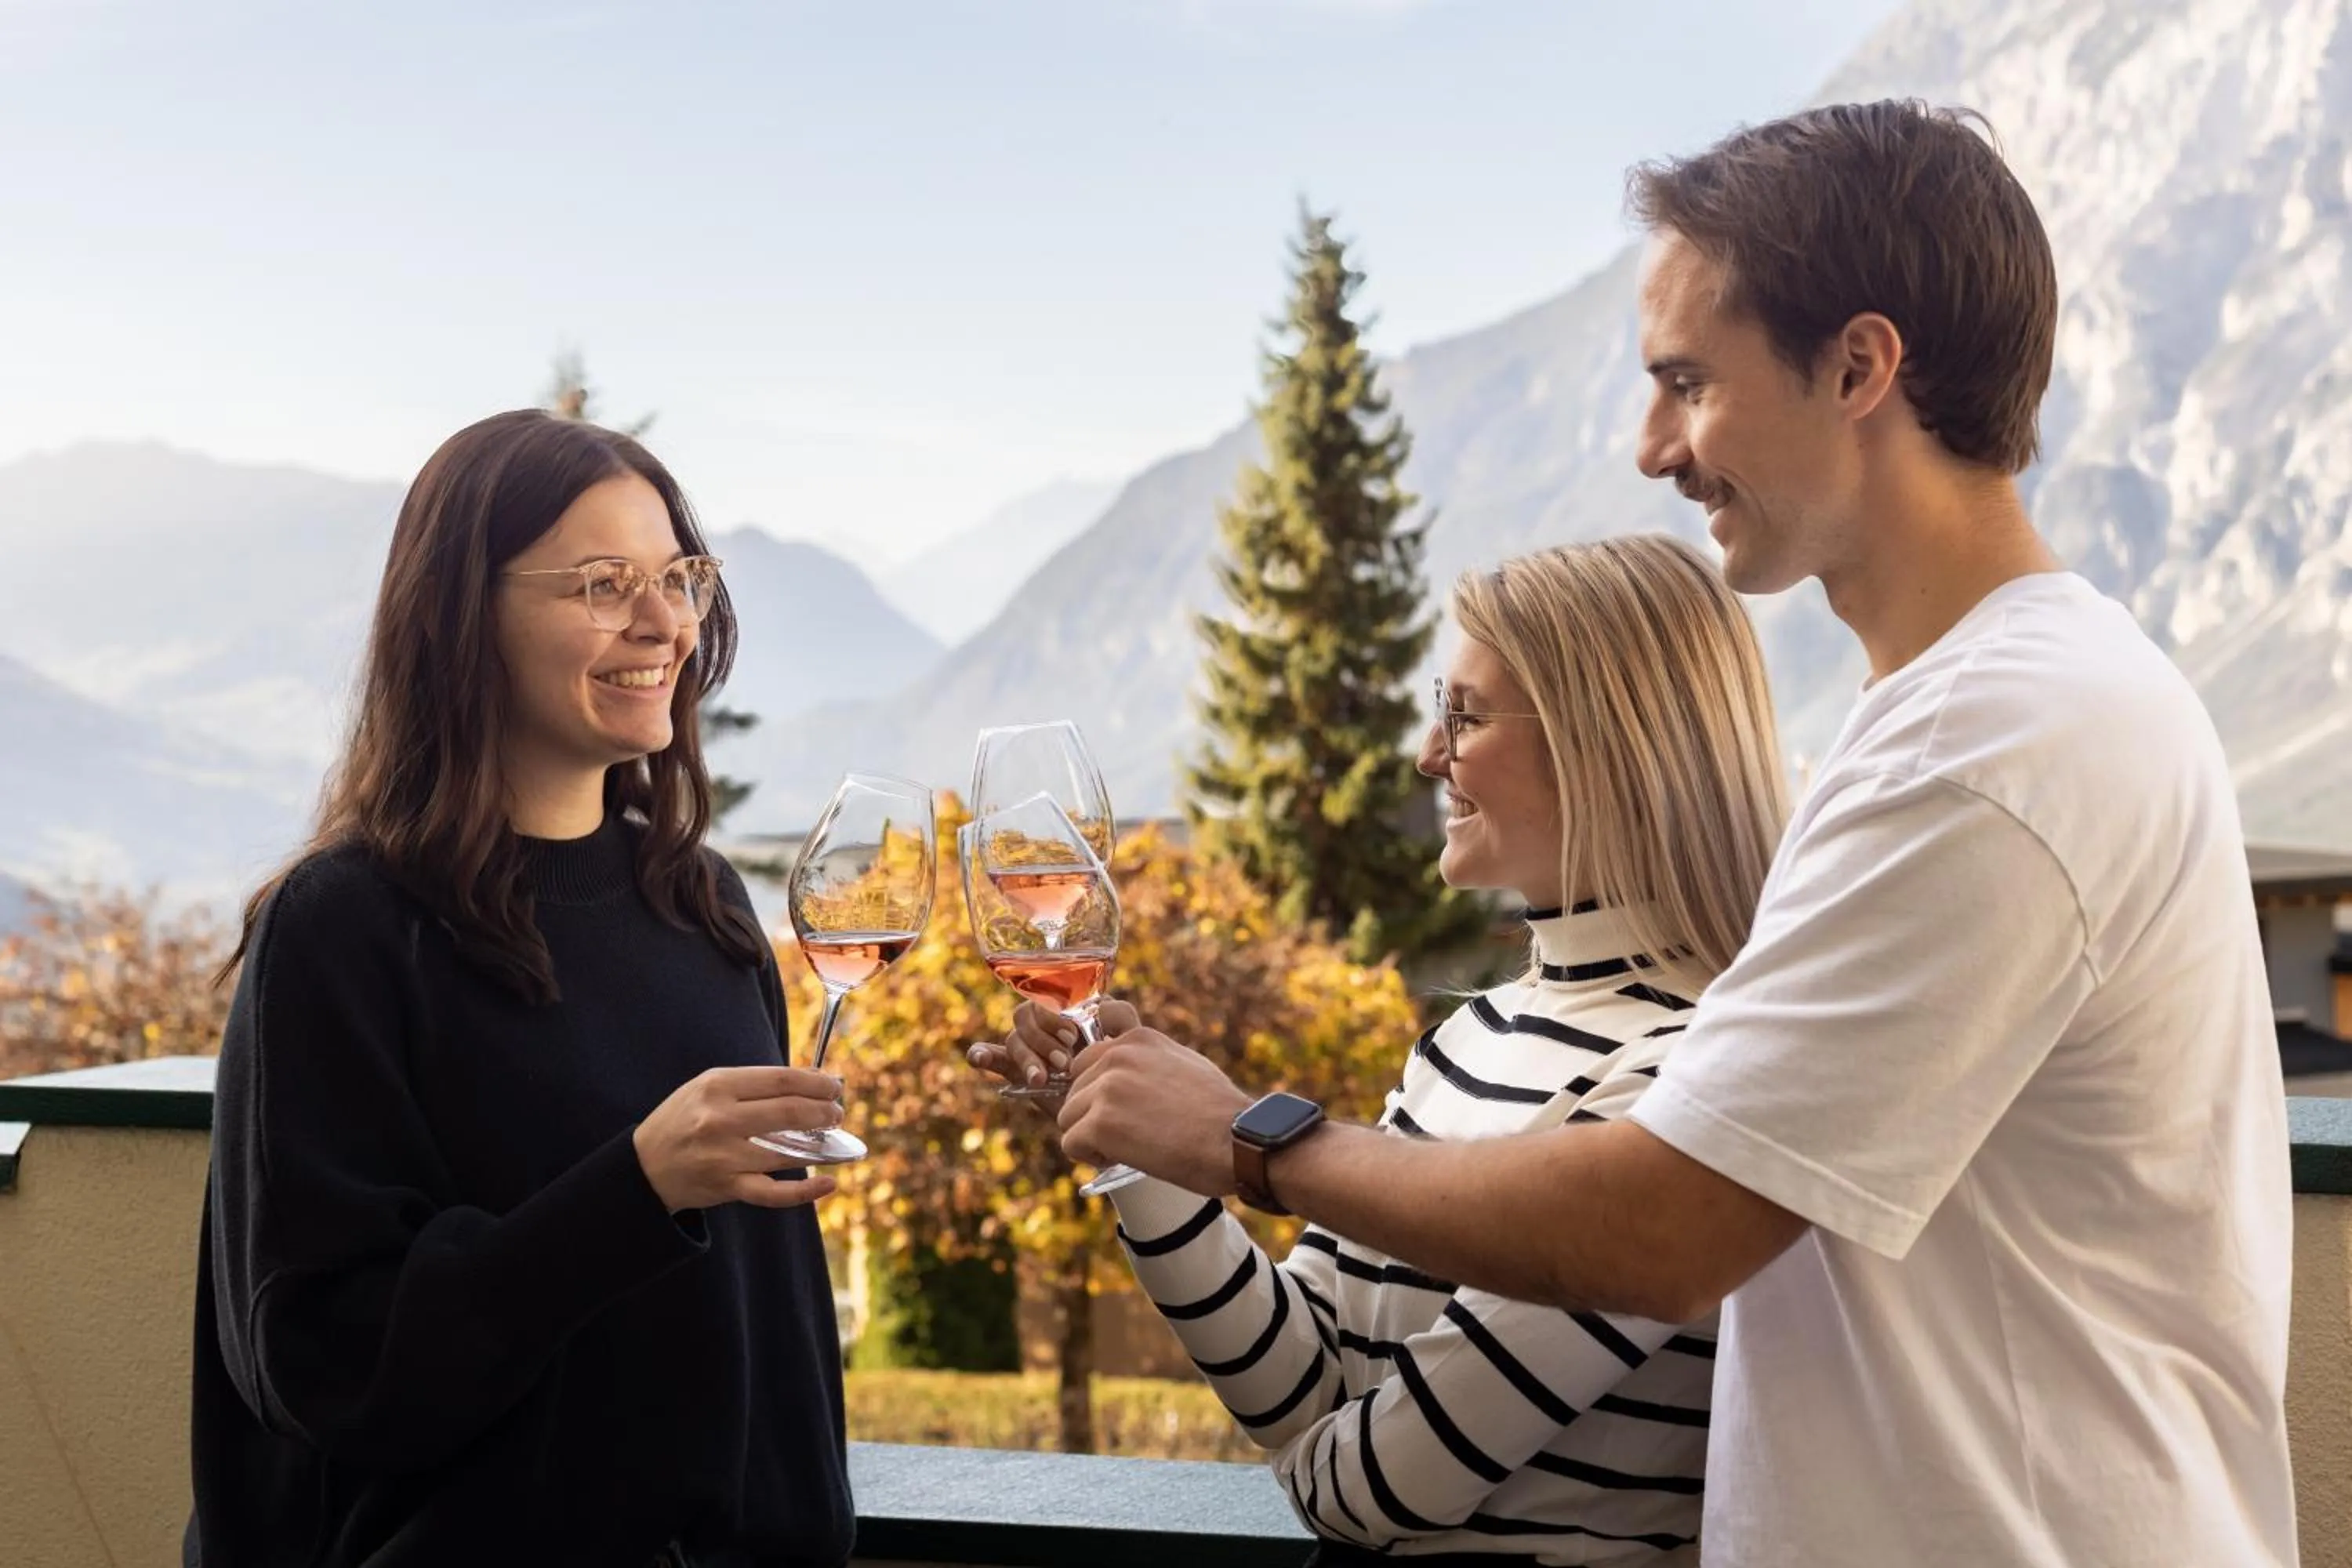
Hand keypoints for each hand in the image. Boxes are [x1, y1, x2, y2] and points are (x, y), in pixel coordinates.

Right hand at [632, 1066, 843, 1212]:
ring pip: (788, 1150)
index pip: (781, 1080)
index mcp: (718, 1087)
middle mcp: (721, 1120)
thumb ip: (755, 1083)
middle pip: (790, 1111)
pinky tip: (828, 1183)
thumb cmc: (685, 1119)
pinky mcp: (728, 1187)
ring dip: (821, 1144)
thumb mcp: (709, 1087)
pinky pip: (774, 1193)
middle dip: (824, 1111)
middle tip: (836, 1112)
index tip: (833, 1087)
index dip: (816, 1083)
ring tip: (832, 1137)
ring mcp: (725, 1156)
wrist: (645, 1165)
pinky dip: (805, 1192)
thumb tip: (813, 1081)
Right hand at [967, 998, 1139, 1095]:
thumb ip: (1121, 1019)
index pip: (1048, 996)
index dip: (1055, 1014)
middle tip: (1064, 1062)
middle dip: (1043, 1039)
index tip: (1071, 1036)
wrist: (1113, 1112)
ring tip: (1041, 1079)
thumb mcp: (1129, 1044)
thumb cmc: (1123, 1072)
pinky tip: (977, 1057)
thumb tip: (1100, 1006)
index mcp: (1071, 1009)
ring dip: (1026, 1057)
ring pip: (1015, 1038)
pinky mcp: (1019, 1071)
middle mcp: (1048, 1023)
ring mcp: (1032, 1047)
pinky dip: (984, 1054)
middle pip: (1027, 1015)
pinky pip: (995, 1056)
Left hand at [1057, 1028, 1253, 1195]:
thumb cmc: (1221, 1112)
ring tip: (1130, 1147)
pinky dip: (1091, 1158)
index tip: (1124, 1111)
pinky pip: (1071, 1144)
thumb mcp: (1185, 1064)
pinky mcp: (1100, 1123)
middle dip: (1094, 1116)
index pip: (1087, 1062)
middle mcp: (1117, 1055)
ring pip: (1068, 1118)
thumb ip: (1149, 1060)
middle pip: (1075, 1092)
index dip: (1100, 1093)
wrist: (1238, 1141)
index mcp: (1137, 1039)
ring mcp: (1106, 1088)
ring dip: (1091, 1137)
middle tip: (1131, 1134)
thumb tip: (1128, 1071)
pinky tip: (1122, 1159)